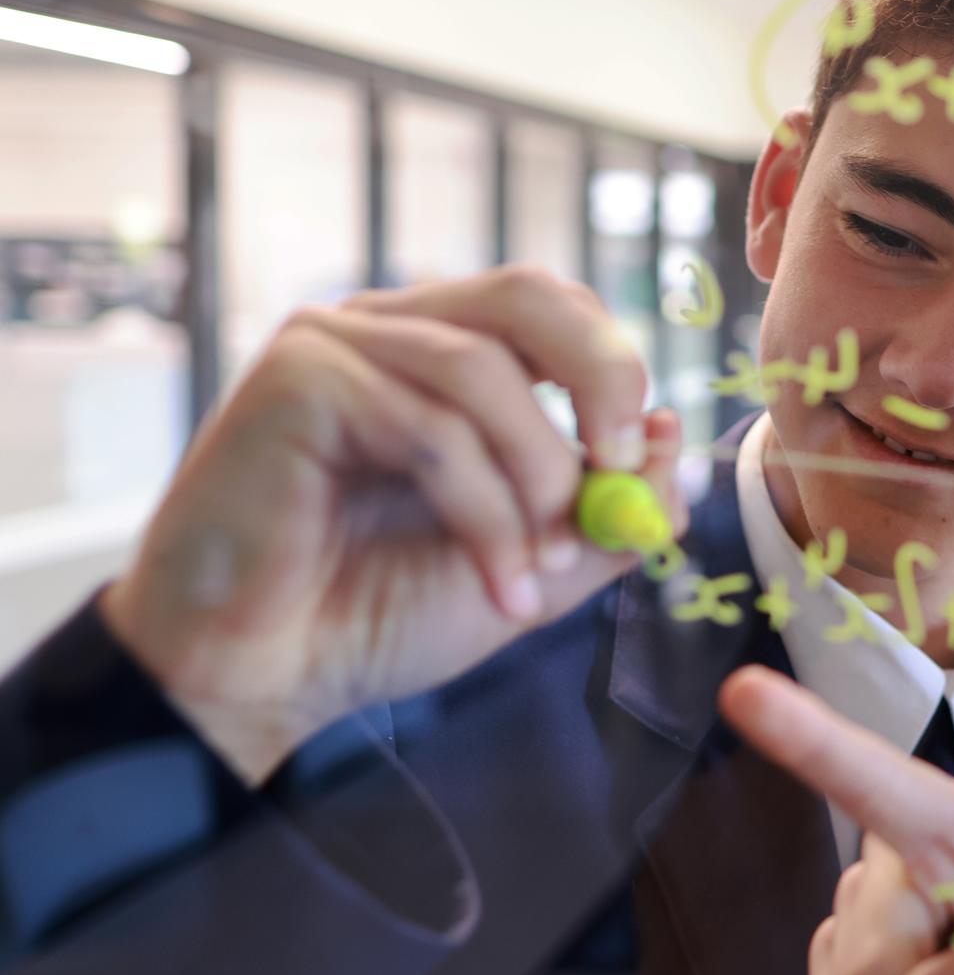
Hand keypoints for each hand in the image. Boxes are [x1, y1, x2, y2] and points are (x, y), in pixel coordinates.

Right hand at [99, 267, 688, 779]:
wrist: (262, 679)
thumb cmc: (380, 614)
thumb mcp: (540, 561)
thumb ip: (610, 504)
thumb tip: (670, 434)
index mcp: (447, 352)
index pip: (556, 309)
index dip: (616, 369)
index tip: (639, 462)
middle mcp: (391, 330)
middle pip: (531, 295)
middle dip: (602, 378)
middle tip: (617, 467)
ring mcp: (335, 346)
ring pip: (485, 374)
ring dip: (535, 484)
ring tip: (538, 573)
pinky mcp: (295, 383)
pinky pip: (429, 428)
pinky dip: (485, 515)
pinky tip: (498, 585)